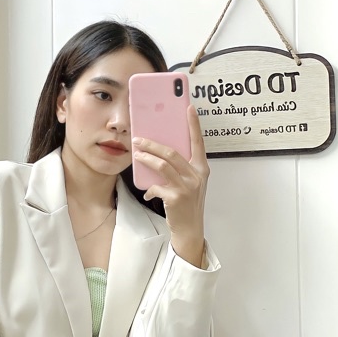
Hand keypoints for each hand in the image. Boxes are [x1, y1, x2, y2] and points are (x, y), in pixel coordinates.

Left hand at [132, 105, 209, 264]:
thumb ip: (180, 169)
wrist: (190, 229)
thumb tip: (159, 155)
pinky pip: (157, 186)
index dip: (194, 124)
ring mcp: (187, 187)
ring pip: (163, 165)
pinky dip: (150, 188)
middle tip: (138, 139)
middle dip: (152, 144)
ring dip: (146, 158)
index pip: (198, 141)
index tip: (189, 107)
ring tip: (136, 154)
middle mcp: (196, 176)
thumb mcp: (189, 184)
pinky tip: (148, 192)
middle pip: (172, 152)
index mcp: (201, 168)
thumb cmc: (187, 205)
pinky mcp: (176, 198)